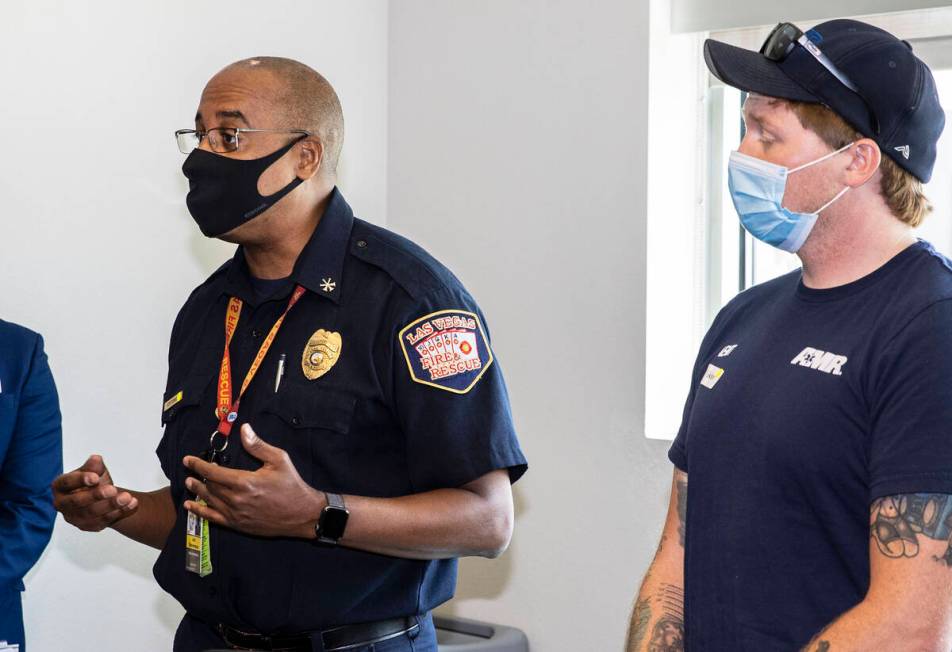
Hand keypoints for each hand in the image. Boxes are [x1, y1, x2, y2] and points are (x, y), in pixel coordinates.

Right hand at [52, 455, 138, 530]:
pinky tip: (131, 504)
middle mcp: (62, 504)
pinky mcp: (87, 526)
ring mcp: (73, 517)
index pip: (67, 483)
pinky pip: (103, 521)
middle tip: (113, 490)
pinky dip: (119, 512)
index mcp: (60, 486)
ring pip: (91, 514)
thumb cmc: (94, 480)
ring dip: (110, 505)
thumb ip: (94, 466)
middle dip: (95, 496)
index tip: (95, 478)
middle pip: (77, 501)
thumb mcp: (94, 469)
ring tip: (127, 497)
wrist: (103, 496)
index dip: (80, 480)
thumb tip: (96, 459)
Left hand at [182, 424, 322, 537]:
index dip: (199, 465)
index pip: (214, 472)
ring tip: (189, 484)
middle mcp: (237, 499)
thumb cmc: (292, 486)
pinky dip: (201, 512)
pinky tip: (192, 506)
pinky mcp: (239, 525)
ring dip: (198, 491)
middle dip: (198, 477)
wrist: (302, 514)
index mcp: (245, 482)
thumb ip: (258, 446)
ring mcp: (236, 514)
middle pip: (210, 487)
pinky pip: (214, 518)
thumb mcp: (279, 460)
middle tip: (190, 471)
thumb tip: (245, 429)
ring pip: (210, 501)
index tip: (189, 460)